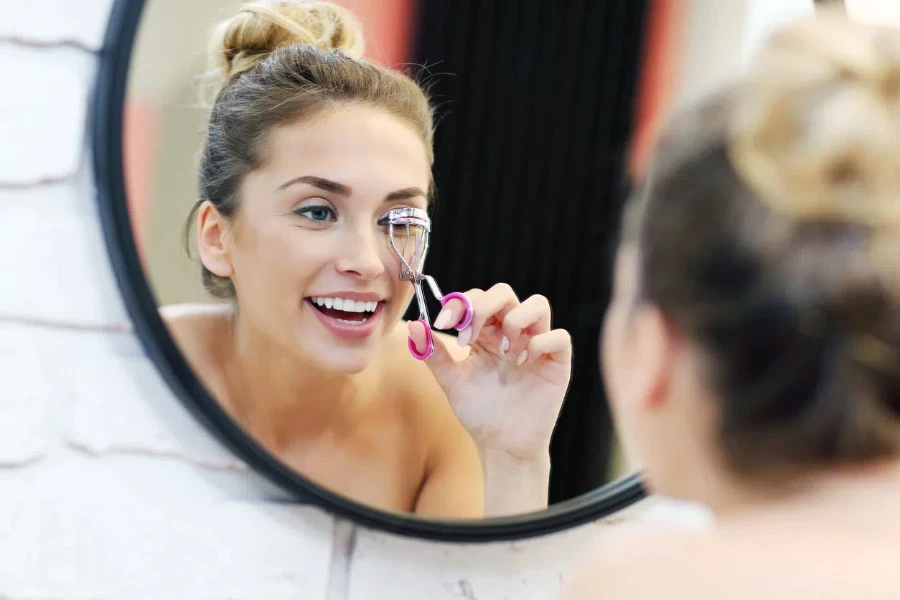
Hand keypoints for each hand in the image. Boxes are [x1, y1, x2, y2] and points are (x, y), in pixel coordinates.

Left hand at [409, 283, 571, 460]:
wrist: (501, 445)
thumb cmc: (479, 412)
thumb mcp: (452, 381)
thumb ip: (434, 354)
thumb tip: (414, 325)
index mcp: (487, 333)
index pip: (478, 298)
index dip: (461, 303)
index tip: (444, 322)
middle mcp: (512, 333)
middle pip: (504, 293)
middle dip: (484, 307)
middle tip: (469, 336)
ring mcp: (536, 346)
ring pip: (538, 304)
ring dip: (515, 319)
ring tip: (503, 348)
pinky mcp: (557, 364)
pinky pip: (559, 337)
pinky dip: (540, 343)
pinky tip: (522, 363)